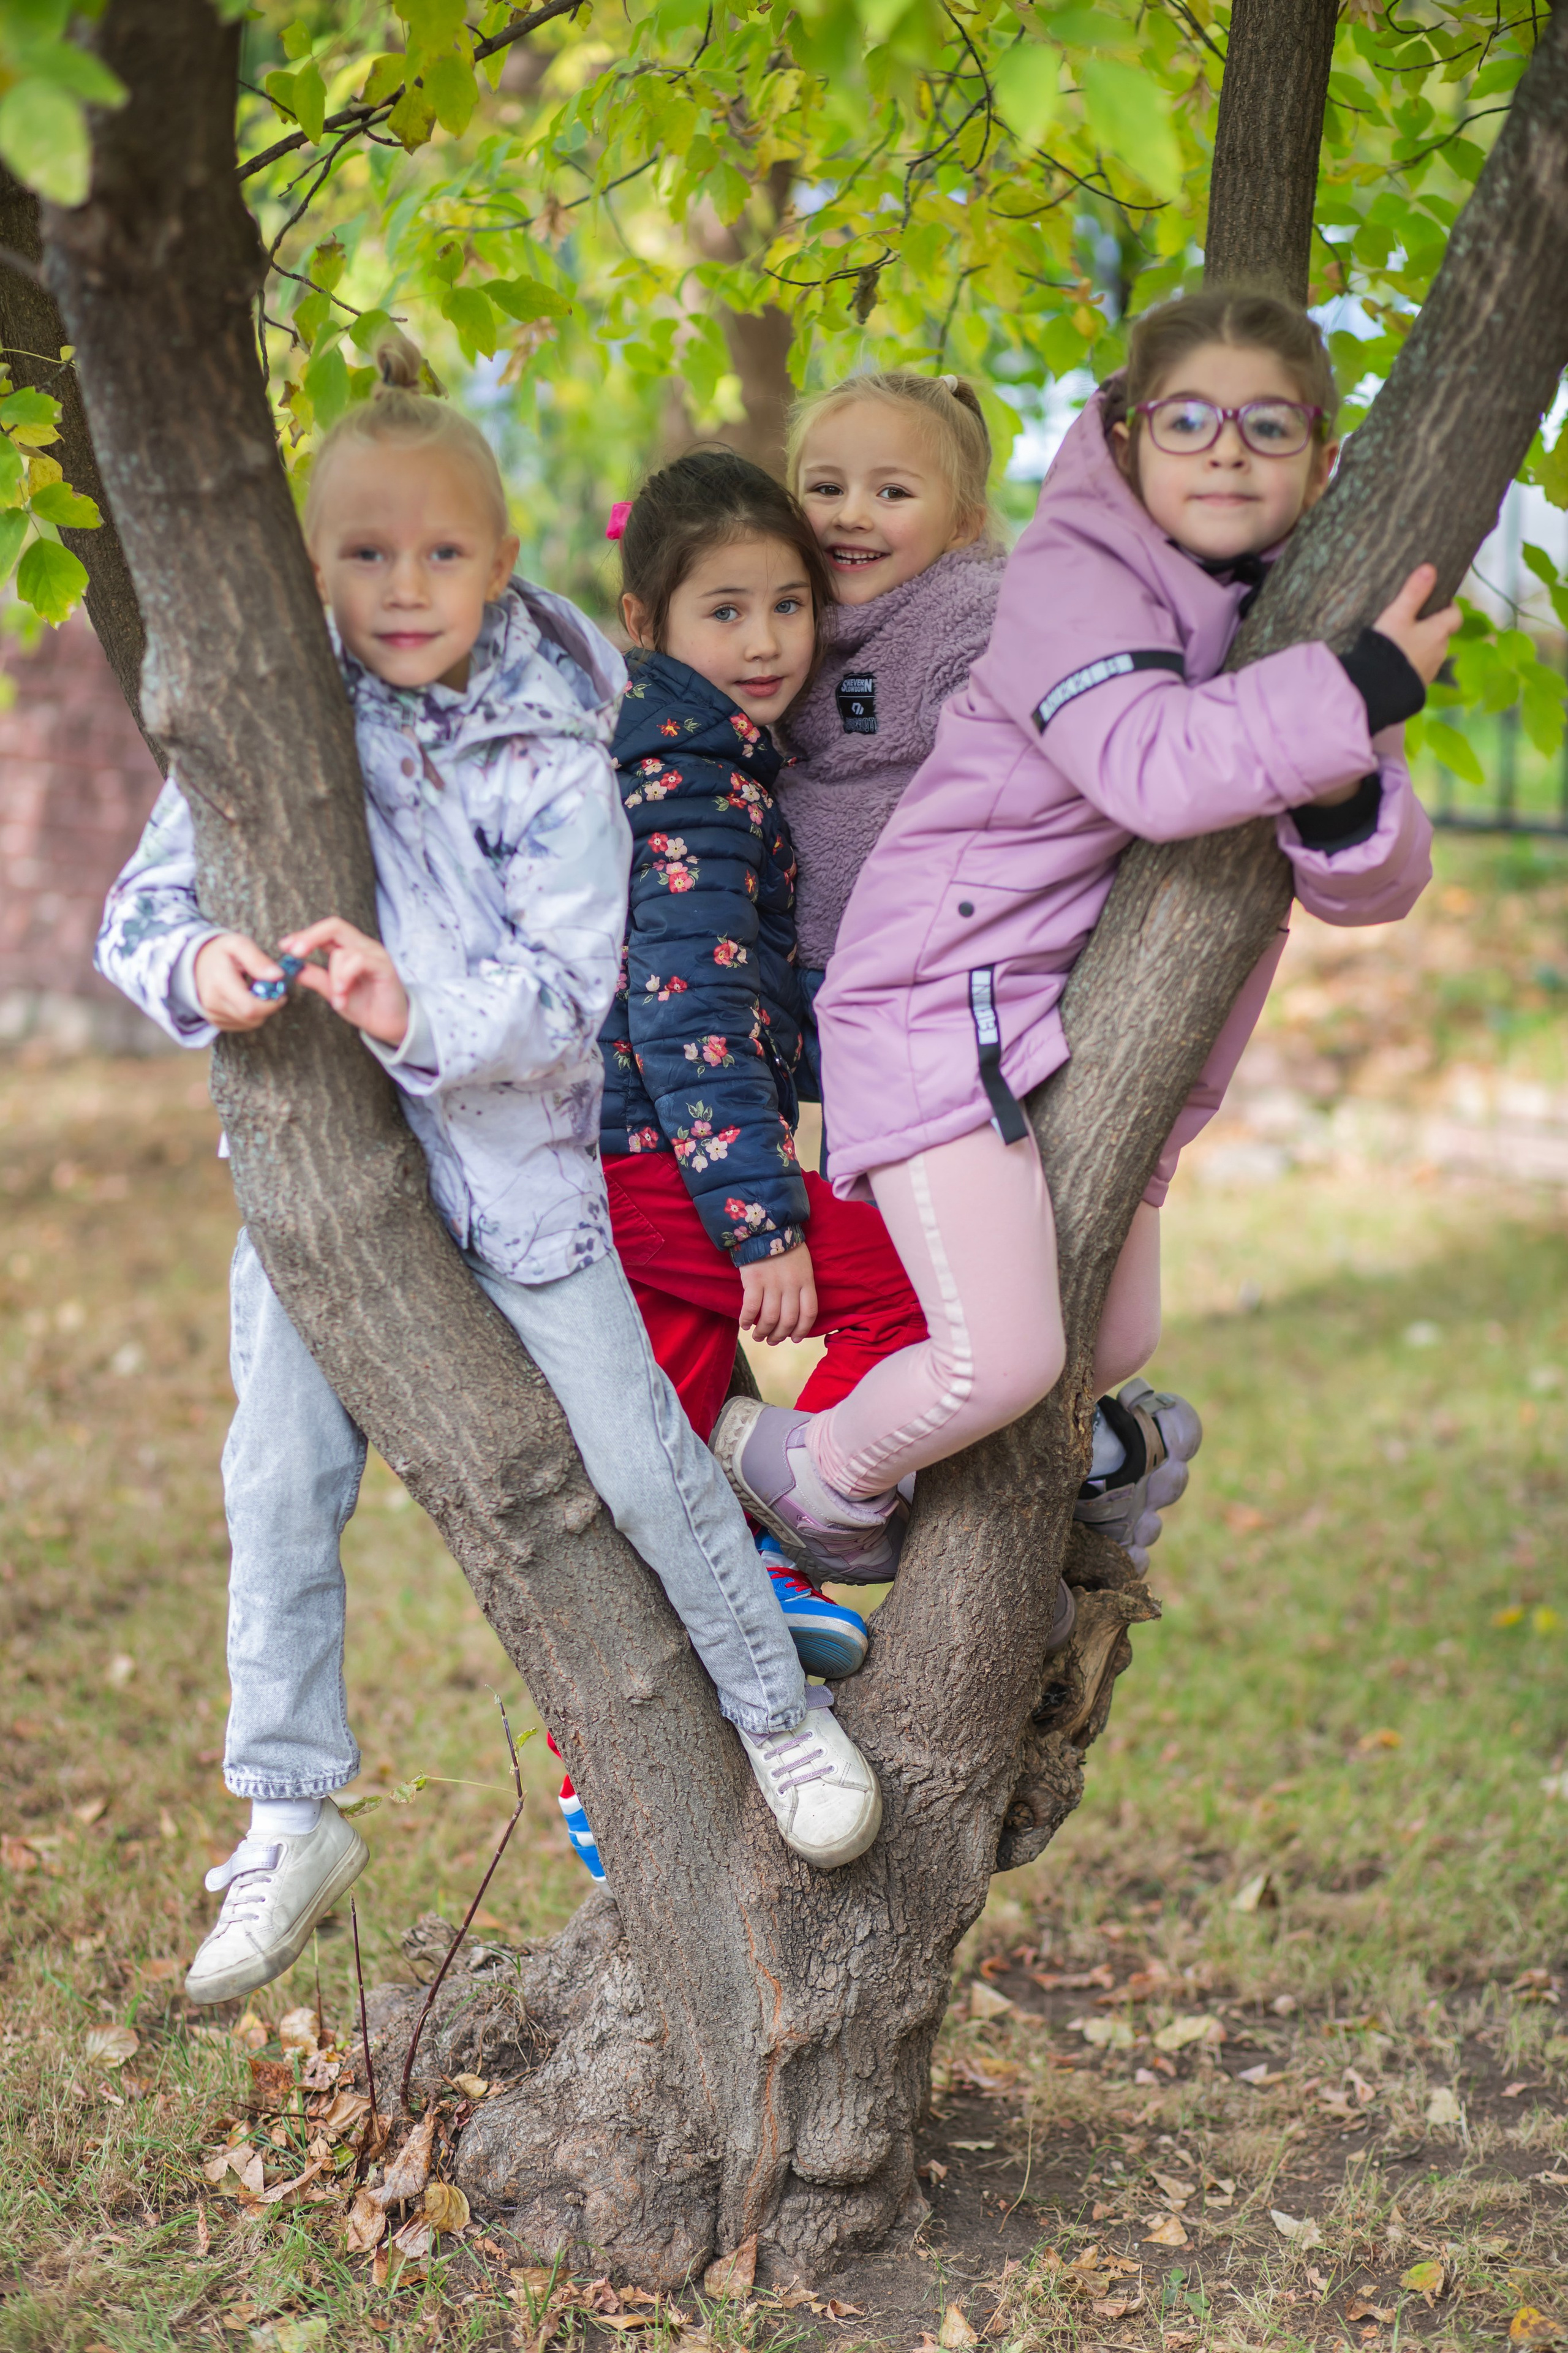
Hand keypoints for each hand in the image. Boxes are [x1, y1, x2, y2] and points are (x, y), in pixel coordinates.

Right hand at [194, 933, 289, 1031]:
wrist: (197, 962)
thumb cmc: (221, 952)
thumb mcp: (239, 944)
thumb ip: (257, 959)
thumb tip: (277, 976)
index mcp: (220, 982)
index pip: (250, 1007)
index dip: (271, 1004)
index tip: (279, 993)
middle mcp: (213, 1002)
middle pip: (251, 1018)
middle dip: (268, 1007)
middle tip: (270, 992)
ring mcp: (212, 1014)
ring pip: (249, 1023)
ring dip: (260, 1011)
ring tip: (255, 992)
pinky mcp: (215, 1021)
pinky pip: (242, 1025)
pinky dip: (251, 1016)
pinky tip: (247, 999)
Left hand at [280, 916, 409, 1046]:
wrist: (391, 1025)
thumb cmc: (366, 1006)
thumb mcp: (333, 991)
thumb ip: (316, 978)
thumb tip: (293, 969)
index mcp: (350, 949)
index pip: (325, 931)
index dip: (304, 935)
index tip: (284, 946)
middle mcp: (363, 946)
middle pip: (334, 926)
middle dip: (310, 937)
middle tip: (294, 953)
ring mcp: (375, 954)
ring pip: (343, 951)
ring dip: (333, 977)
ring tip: (337, 999)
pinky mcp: (384, 966)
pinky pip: (358, 961)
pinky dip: (345, 978)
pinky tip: (342, 995)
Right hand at [739, 1240, 816, 1345]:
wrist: (766, 1226)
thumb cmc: (785, 1245)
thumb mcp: (802, 1264)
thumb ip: (801, 1285)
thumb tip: (795, 1311)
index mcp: (806, 1281)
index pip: (809, 1313)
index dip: (802, 1330)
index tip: (794, 1338)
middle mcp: (791, 1285)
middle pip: (789, 1320)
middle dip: (780, 1335)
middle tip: (772, 1340)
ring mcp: (772, 1283)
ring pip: (770, 1318)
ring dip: (763, 1332)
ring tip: (758, 1336)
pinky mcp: (754, 1280)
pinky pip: (751, 1307)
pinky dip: (747, 1319)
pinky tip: (744, 1325)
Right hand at [1373, 562, 1461, 686]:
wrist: (1377, 689)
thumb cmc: (1389, 647)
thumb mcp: (1397, 615)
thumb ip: (1414, 592)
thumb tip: (1430, 568)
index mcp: (1439, 632)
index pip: (1455, 615)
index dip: (1449, 606)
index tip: (1436, 601)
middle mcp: (1440, 651)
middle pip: (1442, 633)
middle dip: (1431, 626)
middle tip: (1410, 620)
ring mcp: (1431, 670)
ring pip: (1431, 651)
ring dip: (1422, 645)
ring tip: (1400, 642)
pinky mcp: (1419, 685)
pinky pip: (1420, 668)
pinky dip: (1413, 662)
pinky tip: (1396, 662)